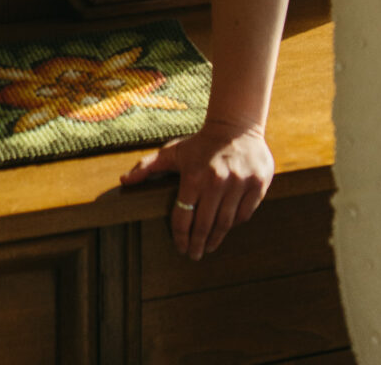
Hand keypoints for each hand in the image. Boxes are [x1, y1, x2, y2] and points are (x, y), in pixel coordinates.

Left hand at [119, 119, 273, 258]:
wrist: (236, 125)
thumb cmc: (201, 143)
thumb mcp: (173, 152)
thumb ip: (147, 167)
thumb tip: (123, 181)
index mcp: (193, 176)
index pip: (183, 218)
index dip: (180, 237)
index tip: (180, 248)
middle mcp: (217, 181)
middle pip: (205, 226)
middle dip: (197, 245)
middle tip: (194, 255)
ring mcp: (239, 182)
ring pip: (226, 223)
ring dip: (216, 239)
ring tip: (209, 246)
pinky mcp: (257, 182)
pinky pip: (245, 213)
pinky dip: (236, 223)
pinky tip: (228, 226)